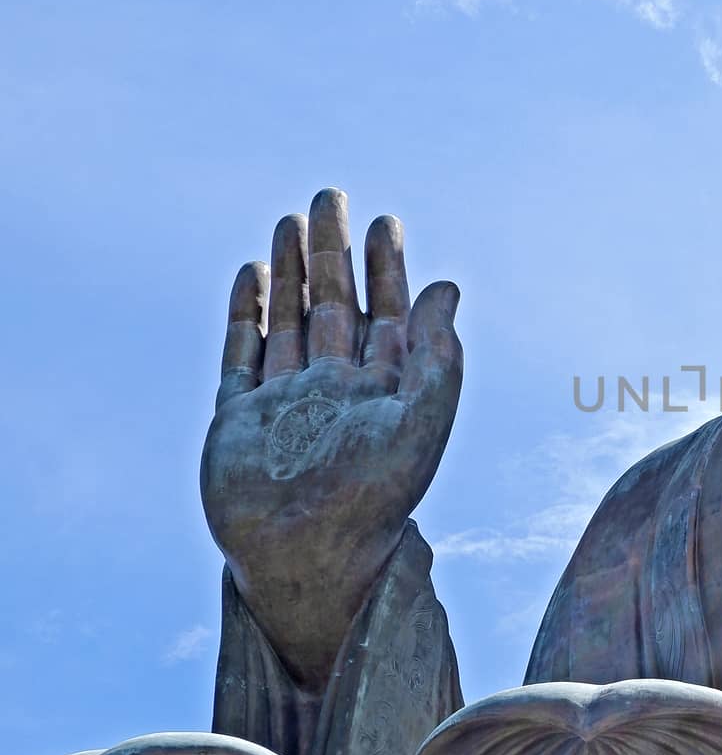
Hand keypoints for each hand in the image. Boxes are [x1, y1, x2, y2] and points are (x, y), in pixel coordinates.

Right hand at [200, 189, 462, 688]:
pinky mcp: (240, 420)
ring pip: (289, 322)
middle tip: (331, 197)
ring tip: (289, 222)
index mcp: (384, 392)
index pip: (387, 314)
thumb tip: (449, 285)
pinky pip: (243, 355)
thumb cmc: (376, 496)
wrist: (309, 557)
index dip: (387, 268)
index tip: (387, 221)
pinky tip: (253, 275)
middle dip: (334, 253)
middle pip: (334, 305)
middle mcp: (335, 391)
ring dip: (290, 273)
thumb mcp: (422, 418)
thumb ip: (439, 353)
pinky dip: (247, 315)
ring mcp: (286, 403)